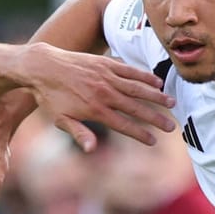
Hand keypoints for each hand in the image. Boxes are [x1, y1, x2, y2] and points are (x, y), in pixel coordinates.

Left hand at [18, 44, 174, 149]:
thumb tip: (92, 149)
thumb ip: (79, 133)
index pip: (123, 125)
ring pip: (137, 88)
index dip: (140, 134)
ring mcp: (107, 77)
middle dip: (155, 118)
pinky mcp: (106, 63)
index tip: (153, 141)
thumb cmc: (50, 97)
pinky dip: (144, 76)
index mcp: (95, 110)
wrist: (42, 67)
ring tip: (171, 104)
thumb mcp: (60, 120)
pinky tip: (157, 82)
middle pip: (136, 108)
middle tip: (171, 127)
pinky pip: (130, 71)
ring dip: (155, 97)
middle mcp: (104, 93)